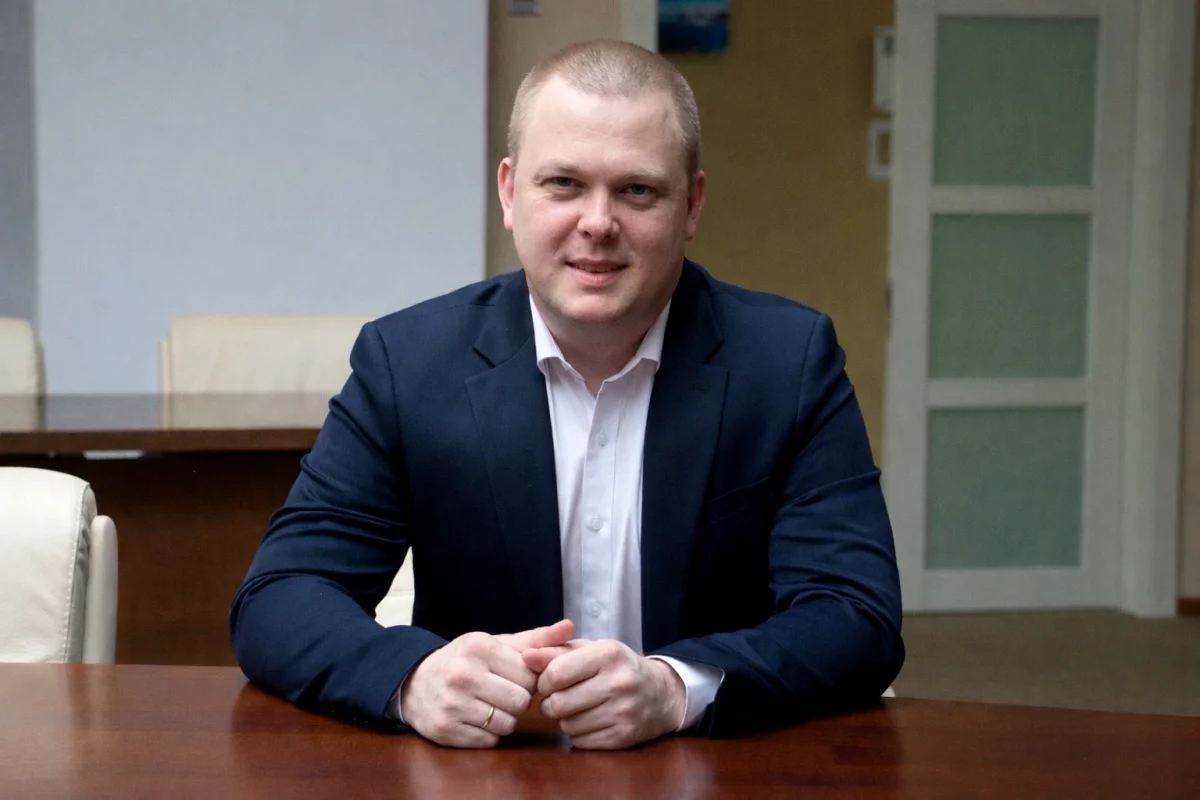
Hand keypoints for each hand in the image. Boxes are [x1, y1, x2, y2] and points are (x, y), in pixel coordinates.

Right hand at [400, 619, 573, 747]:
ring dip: (504, 719)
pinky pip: (488, 741)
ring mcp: (452, 703)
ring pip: (506, 724)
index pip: (529, 676)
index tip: (513, 677)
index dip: (527, 680)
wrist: (416, 683)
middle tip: (502, 693)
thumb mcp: (497, 644)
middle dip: (517, 701)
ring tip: (489, 705)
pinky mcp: (445, 730)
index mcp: (480, 647)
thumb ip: (536, 639)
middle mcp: (463, 674)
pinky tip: (476, 719)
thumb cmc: (466, 661)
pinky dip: (488, 734)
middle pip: (520, 702)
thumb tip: (570, 627)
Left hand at [522, 639, 685, 749]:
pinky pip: (580, 741)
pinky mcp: (624, 737)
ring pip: (567, 725)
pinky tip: (590, 720)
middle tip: (560, 697)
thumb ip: (554, 651)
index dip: (544, 681)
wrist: (659, 693)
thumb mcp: (589, 650)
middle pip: (558, 703)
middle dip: (551, 702)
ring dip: (565, 718)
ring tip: (578, 707)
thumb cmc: (616, 666)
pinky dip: (578, 733)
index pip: (555, 673)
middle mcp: (619, 682)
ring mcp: (624, 712)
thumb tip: (525, 657)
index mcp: (608, 654)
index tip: (549, 681)